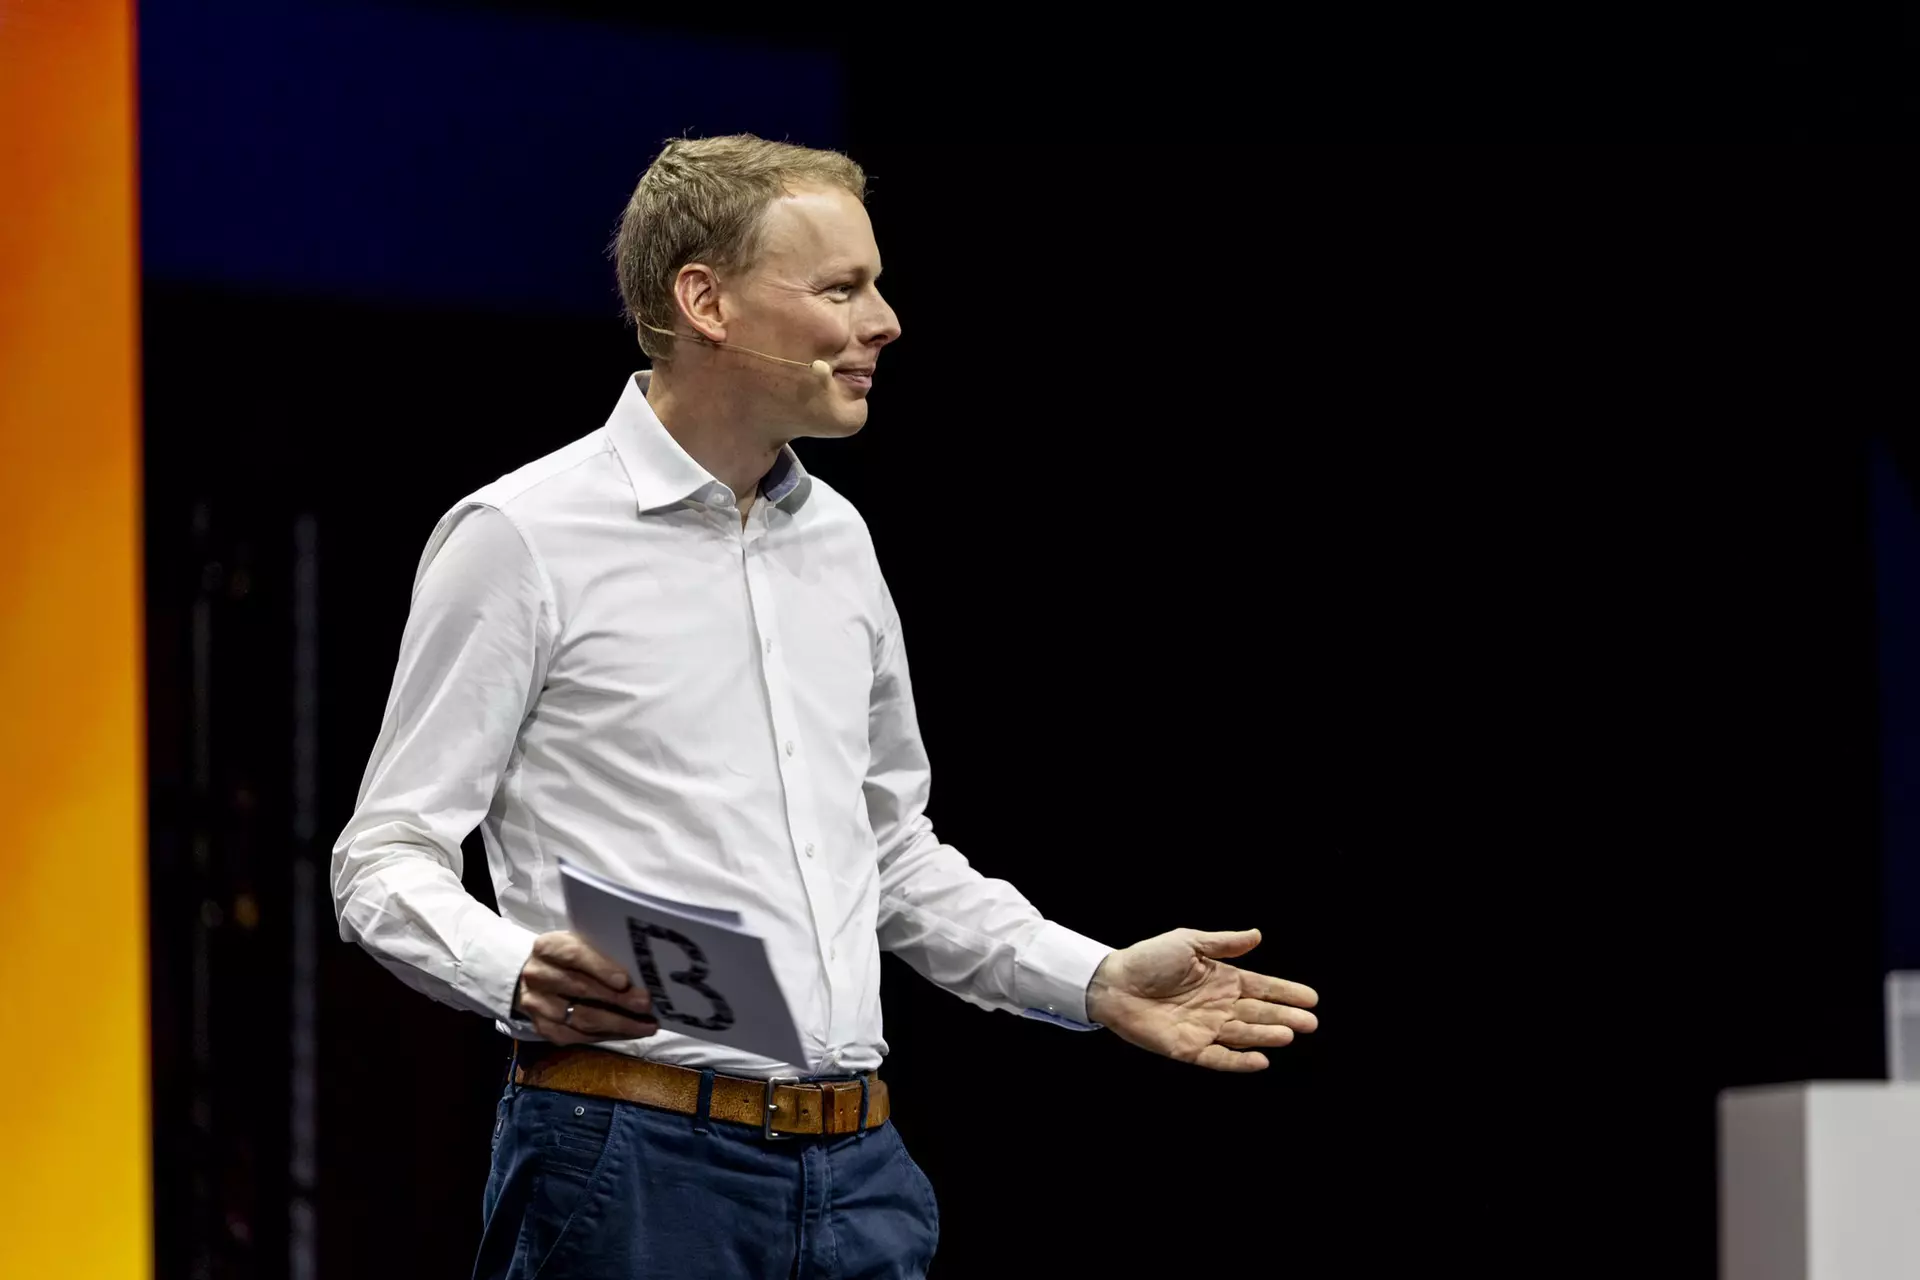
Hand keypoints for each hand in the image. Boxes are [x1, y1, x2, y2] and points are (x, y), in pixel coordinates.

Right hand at [512, 931, 658, 1044]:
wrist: (541, 976)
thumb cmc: (572, 956)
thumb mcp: (583, 943)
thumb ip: (603, 952)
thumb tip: (642, 970)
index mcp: (548, 947)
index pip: (574, 955)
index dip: (600, 968)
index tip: (624, 981)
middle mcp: (538, 976)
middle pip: (581, 989)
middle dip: (618, 999)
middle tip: (645, 1005)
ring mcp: (537, 1005)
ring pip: (581, 1018)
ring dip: (618, 1024)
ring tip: (646, 1025)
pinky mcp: (543, 1028)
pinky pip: (577, 1036)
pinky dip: (606, 1035)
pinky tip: (627, 1033)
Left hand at [1086, 928, 1316, 1072]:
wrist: (1113, 983)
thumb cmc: (1149, 958)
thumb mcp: (1189, 942)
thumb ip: (1223, 943)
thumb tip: (1257, 934)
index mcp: (1222, 979)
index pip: (1262, 987)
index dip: (1286, 992)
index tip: (1312, 998)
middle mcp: (1219, 1006)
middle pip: (1259, 1013)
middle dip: (1286, 1017)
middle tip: (1311, 1023)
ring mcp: (1205, 1028)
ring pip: (1244, 1034)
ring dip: (1267, 1035)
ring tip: (1289, 1034)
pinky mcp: (1189, 1048)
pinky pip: (1219, 1058)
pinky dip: (1239, 1061)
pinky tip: (1261, 1060)